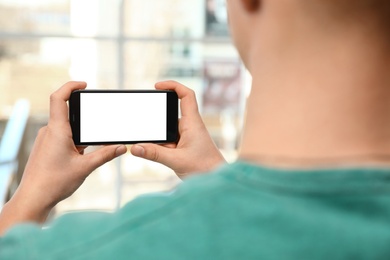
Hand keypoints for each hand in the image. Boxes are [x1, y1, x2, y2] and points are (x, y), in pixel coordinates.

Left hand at [0, 81, 126, 233]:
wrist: (33, 198)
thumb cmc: (54, 183)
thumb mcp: (85, 167)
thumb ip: (105, 155)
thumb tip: (121, 147)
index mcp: (57, 130)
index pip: (59, 98)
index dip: (70, 86)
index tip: (84, 85)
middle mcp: (49, 131)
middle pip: (66, 111)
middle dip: (83, 115)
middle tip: (97, 122)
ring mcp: (46, 139)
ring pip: (65, 126)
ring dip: (79, 131)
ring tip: (87, 147)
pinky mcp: (46, 147)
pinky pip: (62, 136)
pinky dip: (74, 140)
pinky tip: (80, 154)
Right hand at [131, 81, 225, 178]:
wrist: (216, 180)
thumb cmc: (204, 168)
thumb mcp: (175, 161)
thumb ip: (154, 154)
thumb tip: (134, 148)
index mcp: (192, 123)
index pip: (186, 95)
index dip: (172, 85)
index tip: (157, 86)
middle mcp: (190, 126)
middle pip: (171, 112)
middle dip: (157, 117)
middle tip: (143, 120)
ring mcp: (187, 136)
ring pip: (168, 128)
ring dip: (159, 135)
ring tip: (151, 144)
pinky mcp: (185, 145)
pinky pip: (169, 139)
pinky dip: (161, 144)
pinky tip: (154, 152)